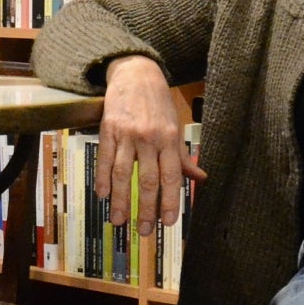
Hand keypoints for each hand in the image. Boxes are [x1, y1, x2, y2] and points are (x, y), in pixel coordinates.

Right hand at [98, 55, 206, 235]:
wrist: (136, 72)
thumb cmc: (159, 103)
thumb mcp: (176, 126)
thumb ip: (184, 156)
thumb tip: (201, 179)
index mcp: (169, 139)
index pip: (171, 176)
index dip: (170, 201)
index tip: (168, 223)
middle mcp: (149, 138)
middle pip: (146, 180)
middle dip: (145, 209)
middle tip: (143, 231)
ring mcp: (127, 134)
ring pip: (122, 173)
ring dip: (120, 201)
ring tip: (119, 221)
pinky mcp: (108, 129)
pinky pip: (104, 158)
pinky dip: (102, 179)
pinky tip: (102, 196)